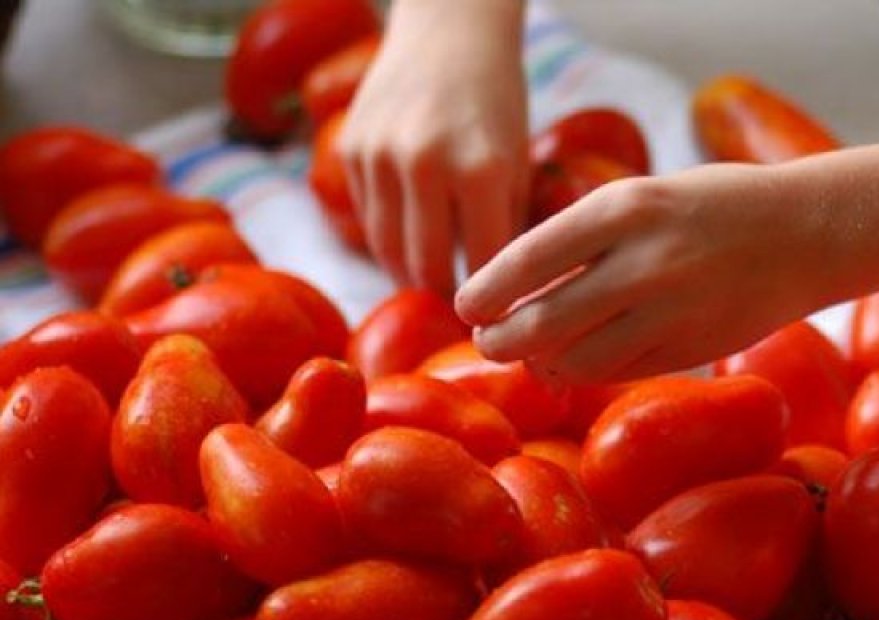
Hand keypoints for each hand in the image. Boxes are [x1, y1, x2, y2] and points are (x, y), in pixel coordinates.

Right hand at [339, 0, 527, 295]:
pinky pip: (367, 220)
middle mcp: (425, 165)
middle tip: (463, 313)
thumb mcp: (519, 160)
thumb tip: (508, 296)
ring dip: (413, 274)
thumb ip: (508, 225)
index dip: (493, 302)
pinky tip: (412, 241)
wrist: (448, 30)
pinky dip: (389, 239)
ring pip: (388, 252)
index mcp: (482, 170)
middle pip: (426, 271)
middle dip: (446, 298)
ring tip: (437, 284)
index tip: (500, 322)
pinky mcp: (351, 151)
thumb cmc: (497, 99)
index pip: (485, 267)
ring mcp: (380, 157)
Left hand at [455, 163, 840, 382]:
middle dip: (502, 340)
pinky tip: (580, 364)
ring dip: (543, 366)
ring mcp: (671, 311)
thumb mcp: (643, 197)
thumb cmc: (711, 206)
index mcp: (624, 208)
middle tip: (487, 343)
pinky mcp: (692, 348)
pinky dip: (589, 374)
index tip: (465, 307)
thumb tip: (514, 293)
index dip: (486, 292)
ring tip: (533, 358)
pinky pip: (619, 373)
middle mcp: (644, 260)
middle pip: (544, 321)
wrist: (806, 232)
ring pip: (579, 361)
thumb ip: (583, 240)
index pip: (527, 259)